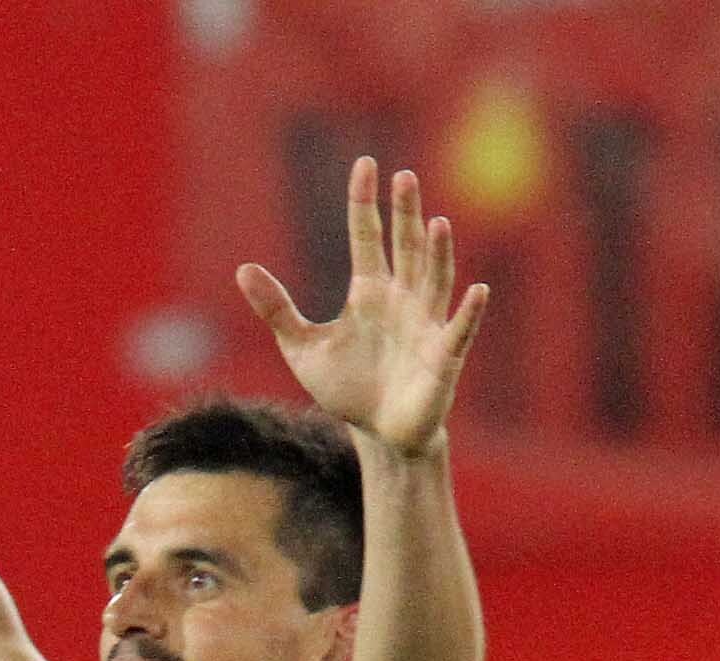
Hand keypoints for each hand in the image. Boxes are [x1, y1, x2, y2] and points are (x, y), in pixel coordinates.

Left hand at [238, 159, 487, 456]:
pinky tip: (477, 291)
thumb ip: (277, 309)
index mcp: (369, 292)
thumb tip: (242, 270)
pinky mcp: (442, 359)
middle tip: (404, 178)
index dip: (364, 202)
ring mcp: (425, 326)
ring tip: (436, 224)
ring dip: (437, 254)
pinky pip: (458, 332)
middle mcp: (402, 299)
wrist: (378, 435)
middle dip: (405, 215)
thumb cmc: (347, 389)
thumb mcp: (303, 348)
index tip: (365, 165)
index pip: (367, 236)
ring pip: (433, 281)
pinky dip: (468, 314)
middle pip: (406, 247)